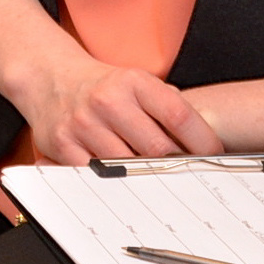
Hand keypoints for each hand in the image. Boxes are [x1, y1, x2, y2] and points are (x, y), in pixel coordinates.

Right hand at [4, 49, 223, 166]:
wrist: (50, 78)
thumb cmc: (103, 87)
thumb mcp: (137, 83)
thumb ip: (167, 107)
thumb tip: (203, 144)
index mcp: (133, 82)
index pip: (178, 114)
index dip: (202, 140)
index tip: (213, 157)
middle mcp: (108, 100)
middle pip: (156, 148)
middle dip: (176, 167)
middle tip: (187, 178)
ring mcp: (84, 124)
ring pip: (128, 167)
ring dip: (146, 180)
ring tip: (157, 184)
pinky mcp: (64, 144)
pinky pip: (97, 176)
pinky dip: (113, 184)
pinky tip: (123, 183)